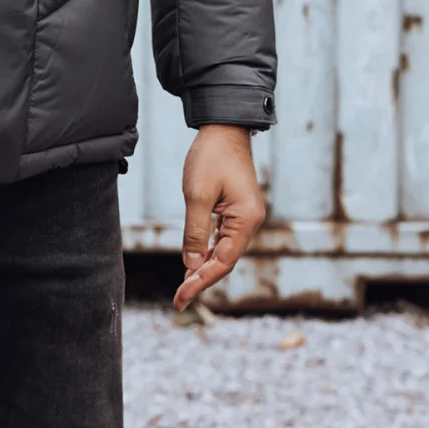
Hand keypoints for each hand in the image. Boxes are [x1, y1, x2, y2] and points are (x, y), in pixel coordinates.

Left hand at [175, 125, 263, 309]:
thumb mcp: (197, 195)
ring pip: (223, 252)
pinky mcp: (237, 210)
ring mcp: (245, 216)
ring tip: (183, 286)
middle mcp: (250, 222)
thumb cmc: (211, 157)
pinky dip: (207, 251)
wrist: (224, 128)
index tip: (180, 298)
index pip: (222, 262)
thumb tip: (191, 264)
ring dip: (203, 268)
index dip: (200, 282)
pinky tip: (194, 262)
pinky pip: (222, 238)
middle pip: (225, 261)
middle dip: (201, 280)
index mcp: (245, 220)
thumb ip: (195, 232)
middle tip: (178, 300)